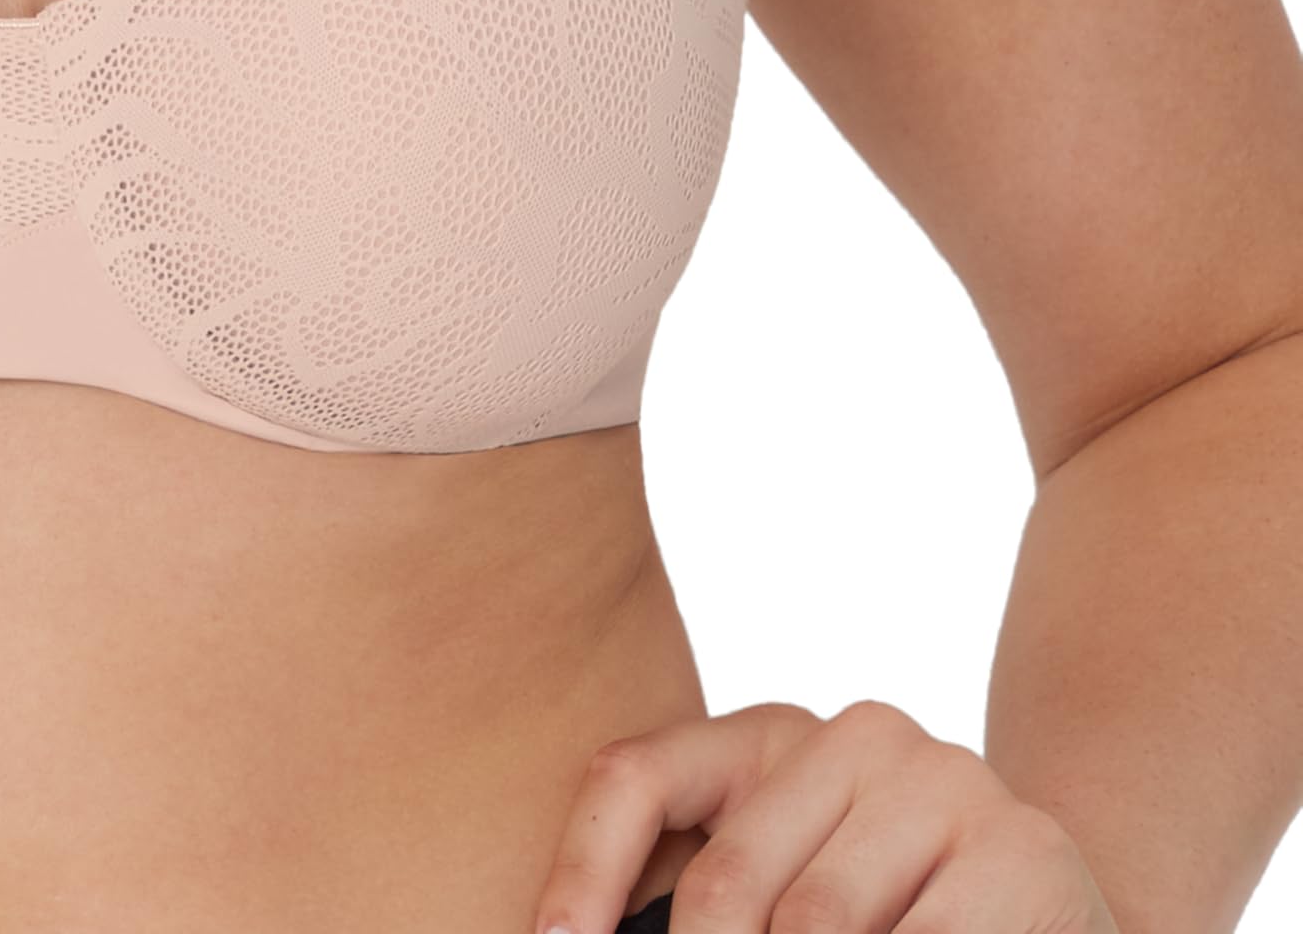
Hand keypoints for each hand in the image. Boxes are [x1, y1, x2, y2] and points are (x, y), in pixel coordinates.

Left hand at [533, 700, 1118, 933]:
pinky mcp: (1020, 854)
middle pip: (728, 880)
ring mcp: (944, 782)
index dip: (580, 872)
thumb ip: (713, 901)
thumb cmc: (900, 919)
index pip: (636, 777)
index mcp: (772, 735)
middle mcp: (856, 735)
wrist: (1068, 922)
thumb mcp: (794, 891)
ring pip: (815, 924)